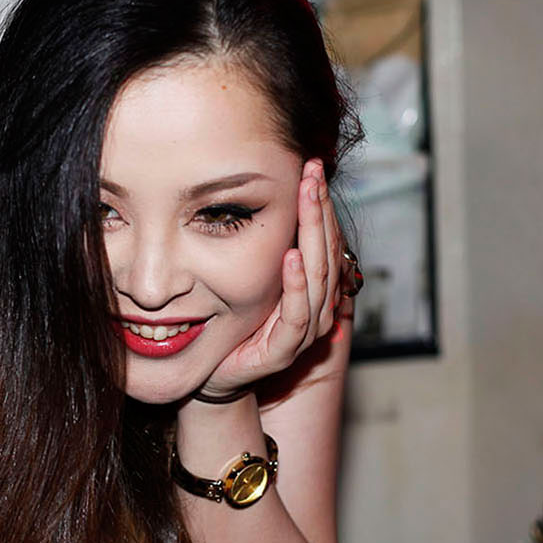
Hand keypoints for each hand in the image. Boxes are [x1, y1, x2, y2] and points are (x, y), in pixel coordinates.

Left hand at [198, 159, 346, 399]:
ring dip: (312, 235)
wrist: (215, 374)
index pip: (325, 240)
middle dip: (319, 209)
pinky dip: (296, 285)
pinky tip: (290, 257)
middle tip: (312, 172)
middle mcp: (315, 308)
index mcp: (311, 289)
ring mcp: (303, 332)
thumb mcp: (252, 277)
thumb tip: (266, 200)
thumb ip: (267, 247)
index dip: (321, 205)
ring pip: (319, 278)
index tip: (313, 168)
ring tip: (307, 200)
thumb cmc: (233, 322)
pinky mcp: (284, 352)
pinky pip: (297, 315)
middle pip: (326, 253)